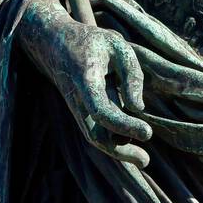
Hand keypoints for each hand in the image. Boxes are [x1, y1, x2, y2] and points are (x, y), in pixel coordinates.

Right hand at [16, 0, 152, 166]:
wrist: (54, 43)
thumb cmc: (91, 42)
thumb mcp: (117, 45)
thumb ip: (132, 74)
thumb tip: (138, 108)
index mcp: (86, 78)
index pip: (101, 110)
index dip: (124, 124)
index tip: (148, 131)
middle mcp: (77, 99)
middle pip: (94, 134)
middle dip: (120, 151)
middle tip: (146, 160)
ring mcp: (76, 107)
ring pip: (93, 137)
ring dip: (117, 151)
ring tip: (143, 159)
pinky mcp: (80, 111)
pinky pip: (94, 131)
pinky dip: (112, 140)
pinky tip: (131, 142)